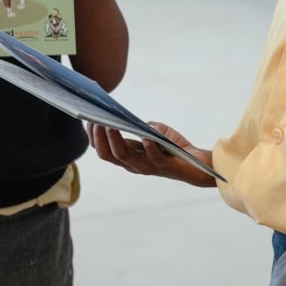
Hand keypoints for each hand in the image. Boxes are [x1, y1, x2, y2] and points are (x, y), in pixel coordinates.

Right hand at [87, 122, 216, 186]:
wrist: (196, 162)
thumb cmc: (173, 146)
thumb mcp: (155, 132)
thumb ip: (141, 126)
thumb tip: (129, 118)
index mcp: (128, 157)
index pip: (103, 150)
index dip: (94, 137)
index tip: (89, 120)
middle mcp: (133, 165)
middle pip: (107, 155)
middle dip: (98, 138)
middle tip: (96, 120)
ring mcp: (147, 167)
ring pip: (123, 157)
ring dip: (114, 140)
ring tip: (111, 125)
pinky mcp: (163, 166)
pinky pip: (152, 158)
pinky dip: (147, 148)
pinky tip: (144, 137)